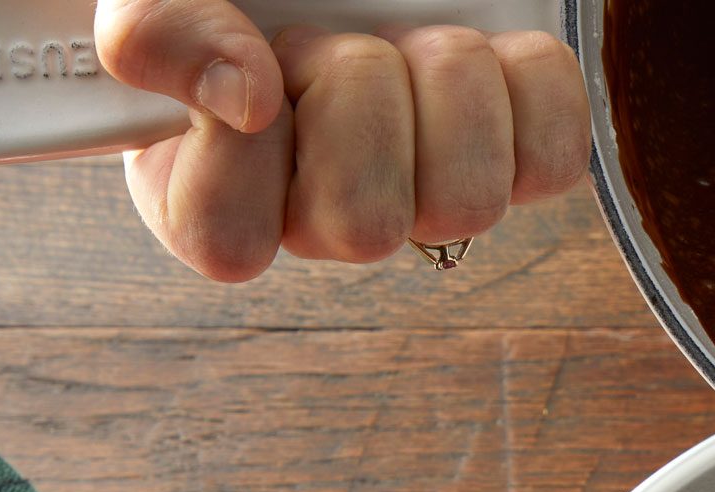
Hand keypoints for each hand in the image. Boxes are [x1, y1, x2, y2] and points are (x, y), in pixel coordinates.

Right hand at [96, 0, 589, 280]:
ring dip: (440, 83)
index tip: (256, 66)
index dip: (244, 149)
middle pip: (365, 224)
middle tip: (333, 45)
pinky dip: (526, 81)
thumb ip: (159, 29)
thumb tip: (242, 94)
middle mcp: (329, 222)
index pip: (230, 239)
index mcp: (218, 198)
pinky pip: (554, 161)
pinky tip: (484, 50)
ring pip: (467, 201)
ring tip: (406, 39)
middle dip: (352, 93)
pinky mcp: (519, 167)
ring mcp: (430, 203)